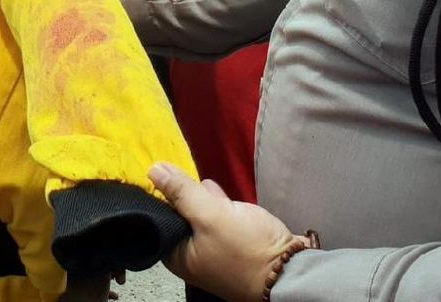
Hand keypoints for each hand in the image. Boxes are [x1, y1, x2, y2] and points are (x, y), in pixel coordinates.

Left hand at [149, 163, 309, 301]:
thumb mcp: (211, 215)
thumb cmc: (245, 248)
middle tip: (186, 171)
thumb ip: (183, 192)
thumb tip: (153, 170)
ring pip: (199, 215)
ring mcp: (211, 249)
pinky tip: (218, 192)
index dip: (163, 193)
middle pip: (180, 215)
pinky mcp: (231, 242)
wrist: (287, 269)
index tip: (167, 171)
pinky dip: (216, 204)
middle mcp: (190, 255)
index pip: (160, 217)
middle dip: (185, 194)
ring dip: (202, 197)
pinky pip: (217, 218)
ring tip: (203, 182)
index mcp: (176, 255)